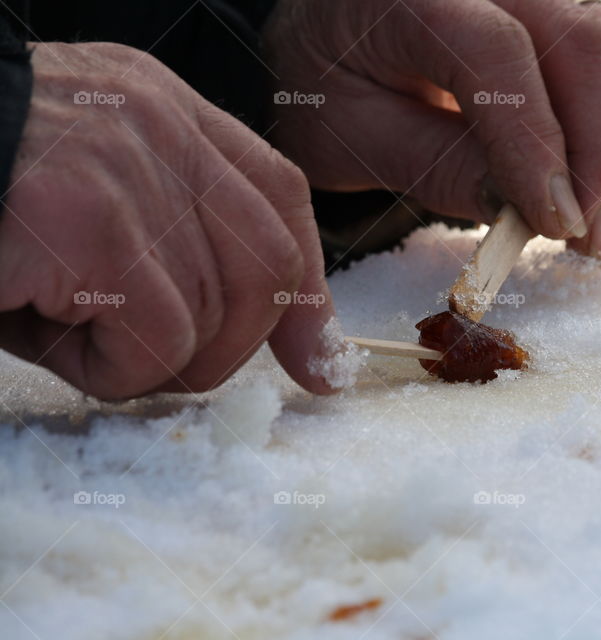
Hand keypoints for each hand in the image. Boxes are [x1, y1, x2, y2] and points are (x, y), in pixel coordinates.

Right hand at [0, 42, 339, 399]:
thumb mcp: (96, 206)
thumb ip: (183, 248)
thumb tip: (272, 345)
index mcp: (165, 112)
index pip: (281, 198)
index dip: (305, 292)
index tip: (316, 359)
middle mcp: (159, 125)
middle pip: (268, 265)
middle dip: (231, 346)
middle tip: (155, 361)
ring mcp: (127, 168)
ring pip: (212, 315)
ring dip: (151, 359)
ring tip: (72, 331)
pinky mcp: (88, 224)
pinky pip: (154, 338)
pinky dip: (113, 368)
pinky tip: (51, 335)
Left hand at [262, 0, 600, 254]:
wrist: (335, 28)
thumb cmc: (328, 82)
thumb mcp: (348, 137)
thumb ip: (432, 165)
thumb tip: (525, 207)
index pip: (497, 53)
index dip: (537, 145)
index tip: (555, 225)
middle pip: (586, 42)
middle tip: (587, 239)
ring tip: (594, 213)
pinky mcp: (574, 1)